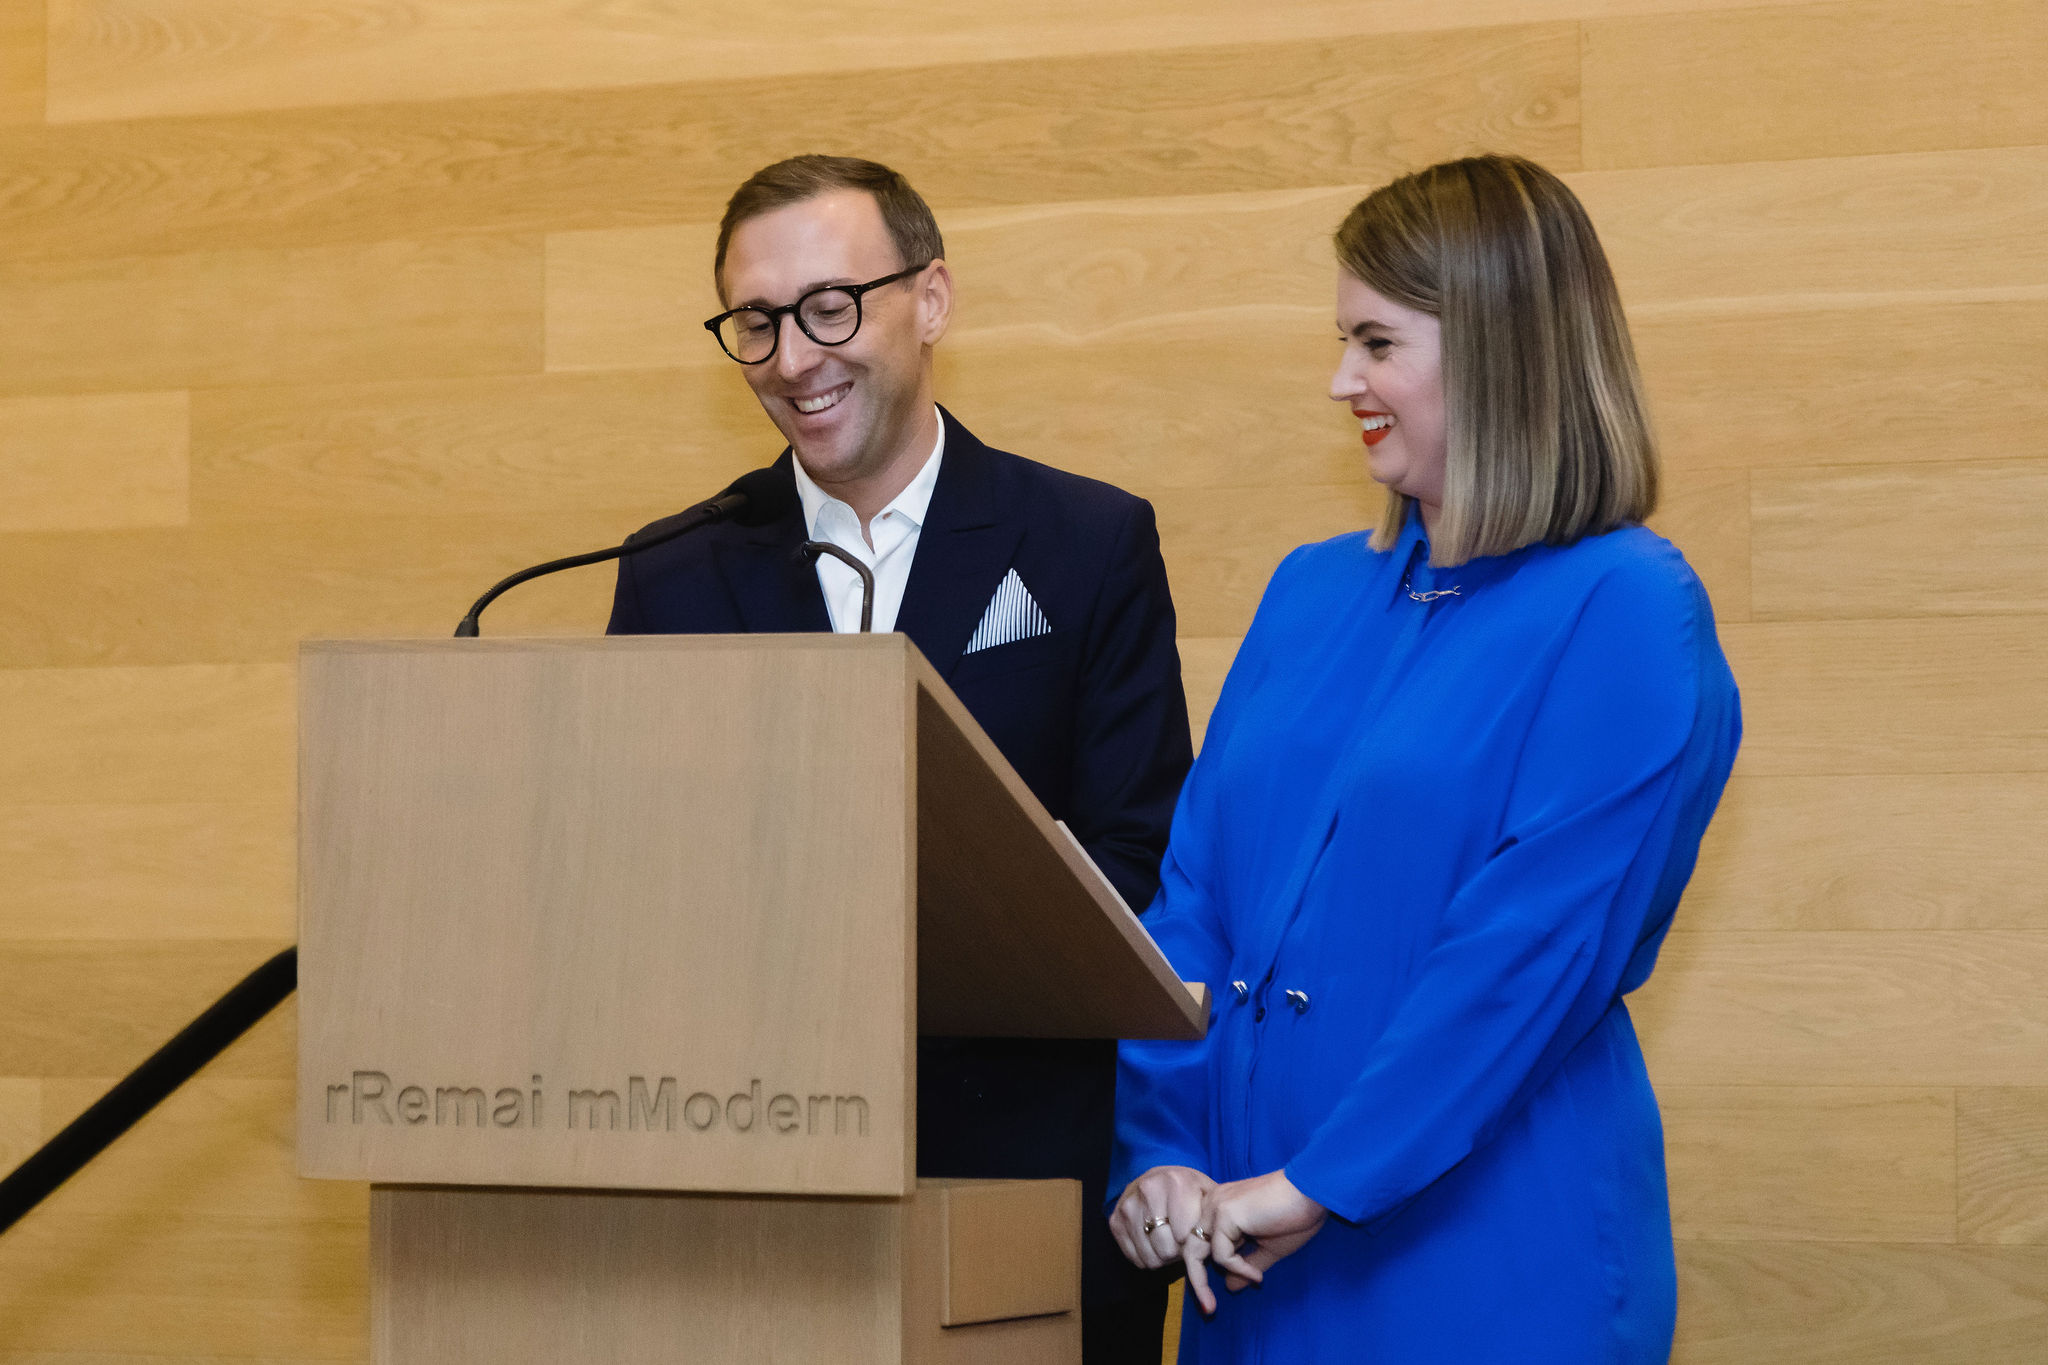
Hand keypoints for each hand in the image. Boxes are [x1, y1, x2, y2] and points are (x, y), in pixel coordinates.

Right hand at [1109, 1165, 1215, 1269]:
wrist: (1160, 1179)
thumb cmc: (1190, 1192)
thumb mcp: (1208, 1196)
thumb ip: (1213, 1219)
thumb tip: (1217, 1249)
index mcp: (1175, 1182)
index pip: (1184, 1235)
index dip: (1192, 1244)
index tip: (1195, 1236)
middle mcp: (1148, 1190)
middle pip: (1166, 1249)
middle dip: (1178, 1252)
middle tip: (1182, 1241)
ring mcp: (1128, 1206)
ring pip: (1150, 1257)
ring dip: (1163, 1257)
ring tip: (1169, 1241)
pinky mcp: (1115, 1221)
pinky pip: (1135, 1258)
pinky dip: (1147, 1258)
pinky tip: (1154, 1242)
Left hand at [1182, 1170, 1326, 1313]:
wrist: (1311, 1193)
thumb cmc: (1295, 1217)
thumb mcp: (1268, 1248)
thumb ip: (1246, 1265)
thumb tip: (1230, 1287)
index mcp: (1220, 1208)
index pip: (1199, 1242)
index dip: (1202, 1269)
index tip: (1210, 1301)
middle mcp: (1212, 1203)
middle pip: (1190, 1247)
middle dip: (1196, 1280)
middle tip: (1208, 1309)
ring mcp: (1216, 1206)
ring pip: (1195, 1251)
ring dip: (1202, 1282)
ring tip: (1214, 1304)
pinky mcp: (1225, 1213)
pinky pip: (1221, 1254)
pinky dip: (1237, 1269)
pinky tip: (1257, 1275)